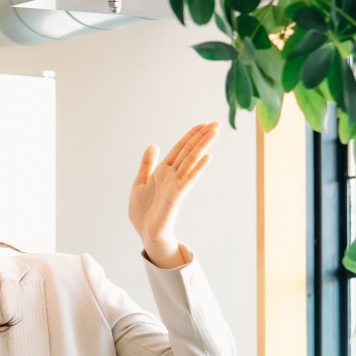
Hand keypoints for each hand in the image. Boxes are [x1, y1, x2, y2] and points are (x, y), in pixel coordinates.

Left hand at [127, 122, 218, 269]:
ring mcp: (176, 184)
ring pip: (192, 161)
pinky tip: (207, 156)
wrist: (144, 231)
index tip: (202, 124)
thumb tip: (154, 145)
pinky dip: (198, 167)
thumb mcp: (140, 182)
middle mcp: (172, 175)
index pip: (180, 149)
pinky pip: (189, 179)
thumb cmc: (143, 211)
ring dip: (203, 146)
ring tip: (215, 132)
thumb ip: (147, 164)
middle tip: (216, 123)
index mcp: (162, 171)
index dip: (190, 136)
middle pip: (189, 151)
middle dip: (201, 137)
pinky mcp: (177, 195)